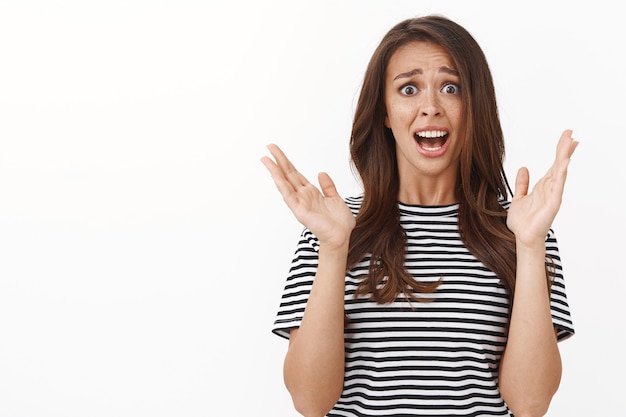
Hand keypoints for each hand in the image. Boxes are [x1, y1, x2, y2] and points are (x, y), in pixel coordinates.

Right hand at [261, 144, 355, 248]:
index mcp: (310, 192)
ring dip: (275, 171)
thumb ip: (328, 186)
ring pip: (284, 183)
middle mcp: (302, 196)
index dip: (286, 162)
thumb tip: (321, 173)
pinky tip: (275, 175)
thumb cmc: (340, 223)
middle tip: (268, 147)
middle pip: (287, 175)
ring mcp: (299, 204)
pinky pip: (289, 196)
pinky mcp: (300, 212)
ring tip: (265, 159)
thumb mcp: (335, 199)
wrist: (342, 237)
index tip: (276, 151)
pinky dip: (281, 185)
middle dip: (278, 161)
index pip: (295, 174)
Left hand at [506, 130, 578, 246]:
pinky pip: (558, 185)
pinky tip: (564, 162)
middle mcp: (550, 188)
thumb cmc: (522, 221)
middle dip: (565, 149)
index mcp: (542, 186)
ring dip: (565, 156)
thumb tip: (523, 168)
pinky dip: (561, 173)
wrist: (522, 237)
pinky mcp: (553, 203)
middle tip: (571, 133)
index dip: (560, 151)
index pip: (554, 164)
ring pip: (560, 171)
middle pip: (559, 164)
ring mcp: (553, 195)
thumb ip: (522, 184)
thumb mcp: (518, 197)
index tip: (567, 137)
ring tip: (571, 142)